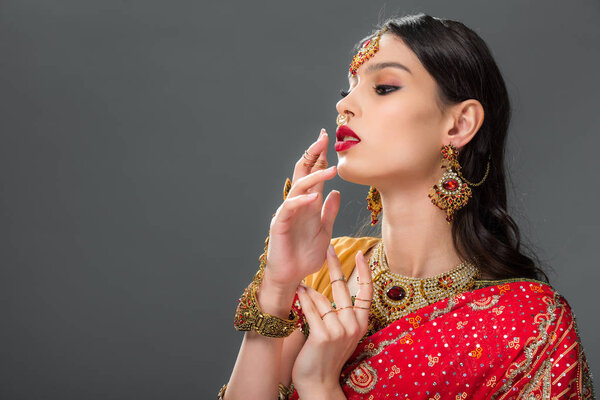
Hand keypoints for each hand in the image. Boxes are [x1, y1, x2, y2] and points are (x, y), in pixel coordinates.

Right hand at [262, 129, 340, 291]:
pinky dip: (301, 201)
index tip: (329, 139)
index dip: (320, 157)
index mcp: (308, 203)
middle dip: (313, 154)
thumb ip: (330, 212)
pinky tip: (314, 197)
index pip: (314, 174)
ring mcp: (288, 212)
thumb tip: (337, 192)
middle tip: (323, 137)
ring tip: (332, 169)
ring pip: (298, 187)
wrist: (292, 275)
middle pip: (303, 172)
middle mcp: (297, 204)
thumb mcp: (325, 230)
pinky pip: (289, 208)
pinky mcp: (280, 224)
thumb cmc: (306, 255)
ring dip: (314, 176)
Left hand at [291, 244, 372, 392]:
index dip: (365, 272)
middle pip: (343, 287)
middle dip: (334, 265)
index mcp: (361, 323)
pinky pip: (311, 310)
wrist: (319, 383)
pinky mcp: (323, 335)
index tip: (362, 254)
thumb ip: (339, 313)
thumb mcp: (341, 334)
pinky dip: (303, 300)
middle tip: (328, 248)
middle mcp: (353, 325)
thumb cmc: (327, 356)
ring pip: (321, 299)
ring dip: (308, 291)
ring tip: (299, 287)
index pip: (367, 292)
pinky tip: (298, 291)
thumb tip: (327, 287)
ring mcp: (339, 330)